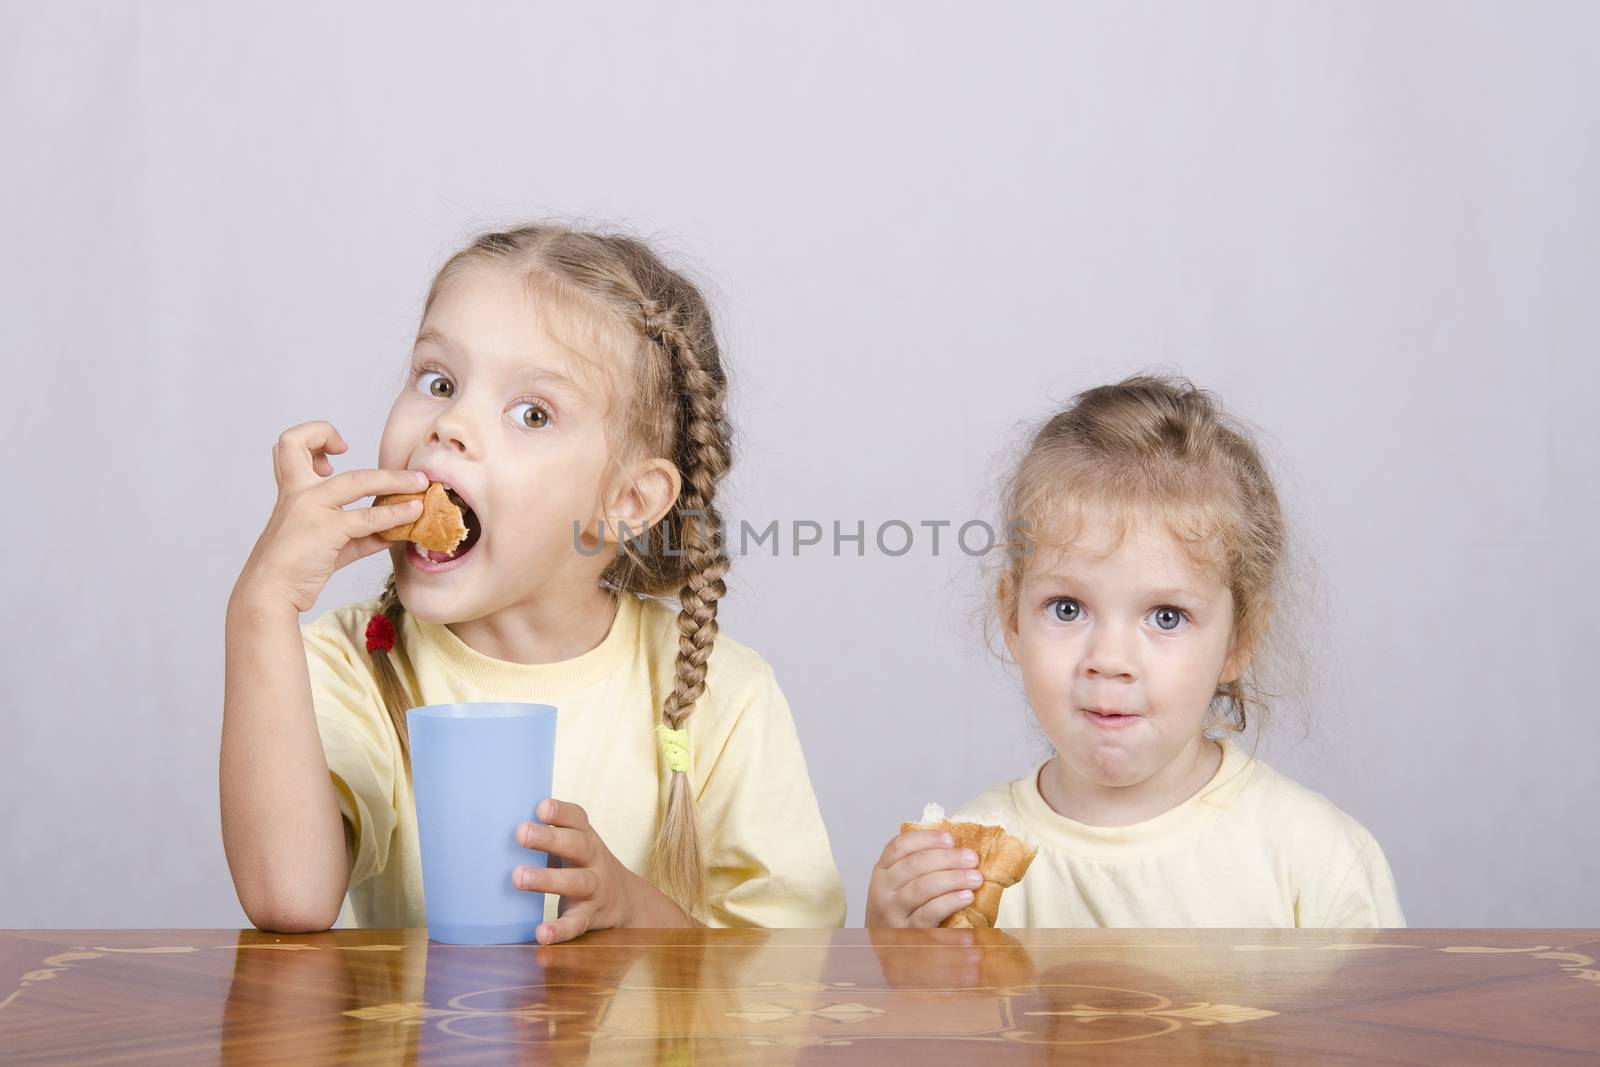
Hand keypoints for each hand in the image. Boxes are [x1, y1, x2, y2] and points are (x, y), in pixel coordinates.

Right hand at [233, 421, 429, 613]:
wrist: (269, 593)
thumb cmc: (295, 568)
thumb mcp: (326, 542)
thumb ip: (356, 533)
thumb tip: (393, 532)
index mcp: (291, 491)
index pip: (288, 446)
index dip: (313, 436)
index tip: (336, 452)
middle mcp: (297, 492)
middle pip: (305, 445)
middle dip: (341, 439)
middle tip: (374, 455)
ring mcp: (310, 507)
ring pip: (358, 480)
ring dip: (395, 480)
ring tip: (420, 484)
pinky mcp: (326, 529)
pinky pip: (369, 518)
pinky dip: (395, 516)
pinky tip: (412, 516)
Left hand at [513, 798, 652, 944]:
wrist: (625, 900)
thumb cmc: (584, 865)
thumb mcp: (575, 844)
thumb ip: (548, 834)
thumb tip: (496, 825)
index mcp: (587, 837)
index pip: (577, 819)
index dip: (561, 812)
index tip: (541, 807)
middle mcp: (594, 860)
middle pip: (577, 846)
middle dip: (549, 839)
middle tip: (521, 833)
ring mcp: (595, 889)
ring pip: (575, 882)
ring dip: (547, 879)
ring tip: (518, 877)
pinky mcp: (590, 916)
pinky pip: (576, 923)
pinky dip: (559, 929)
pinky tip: (541, 933)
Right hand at [864, 828, 982, 926]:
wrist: (890, 954)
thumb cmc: (902, 915)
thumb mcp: (899, 888)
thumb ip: (919, 867)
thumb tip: (956, 846)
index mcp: (881, 872)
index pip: (898, 846)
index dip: (925, 838)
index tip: (949, 838)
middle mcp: (881, 891)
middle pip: (913, 864)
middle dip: (946, 858)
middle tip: (971, 858)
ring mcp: (892, 913)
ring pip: (922, 887)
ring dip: (953, 878)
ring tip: (975, 878)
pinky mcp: (907, 933)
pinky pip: (930, 913)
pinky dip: (950, 902)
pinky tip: (967, 897)